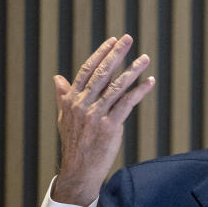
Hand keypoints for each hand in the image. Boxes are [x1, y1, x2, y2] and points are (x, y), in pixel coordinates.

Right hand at [51, 35, 154, 205]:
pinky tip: (150, 81)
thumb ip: (63, 96)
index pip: (87, 70)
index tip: (112, 40)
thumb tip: (58, 78)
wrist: (80, 168)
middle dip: (116, 54)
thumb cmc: (74, 142)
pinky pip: (127, 104)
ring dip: (132, 70)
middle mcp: (83, 104)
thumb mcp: (64, 117)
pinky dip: (140, 91)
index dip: (100, 54)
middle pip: (102, 73)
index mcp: (72, 99)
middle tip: (128, 38)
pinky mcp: (110, 126)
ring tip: (145, 57)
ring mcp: (96, 115)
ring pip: (116, 86)